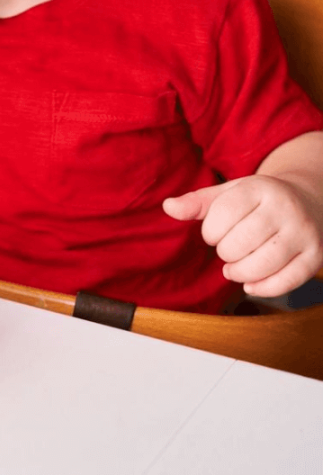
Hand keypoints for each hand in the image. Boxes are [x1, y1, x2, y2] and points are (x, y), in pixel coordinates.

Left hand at [163, 175, 322, 296]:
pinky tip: (250, 283)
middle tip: (227, 248)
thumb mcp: (229, 193)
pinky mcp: (316, 256)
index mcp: (260, 188)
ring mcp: (304, 233)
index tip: (213, 232)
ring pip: (263, 264)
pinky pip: (287, 281)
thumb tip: (168, 207)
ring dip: (239, 272)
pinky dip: (263, 288)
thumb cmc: (259, 200)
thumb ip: (197, 202)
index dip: (210, 231)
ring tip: (232, 268)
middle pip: (240, 243)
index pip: (224, 214)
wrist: (310, 200)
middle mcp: (285, 209)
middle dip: (224, 251)